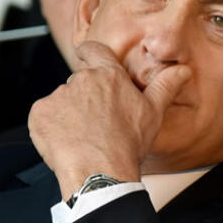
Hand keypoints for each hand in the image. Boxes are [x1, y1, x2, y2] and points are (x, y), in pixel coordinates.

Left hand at [27, 39, 190, 199]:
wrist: (100, 172)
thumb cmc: (127, 146)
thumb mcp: (153, 114)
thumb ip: (165, 87)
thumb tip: (182, 70)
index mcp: (109, 76)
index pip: (94, 50)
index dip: (89, 53)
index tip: (86, 56)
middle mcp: (82, 80)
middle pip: (79, 83)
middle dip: (84, 100)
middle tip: (96, 124)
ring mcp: (58, 96)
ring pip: (62, 102)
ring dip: (68, 115)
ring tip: (82, 138)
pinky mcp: (40, 113)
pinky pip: (44, 117)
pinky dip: (51, 128)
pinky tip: (66, 142)